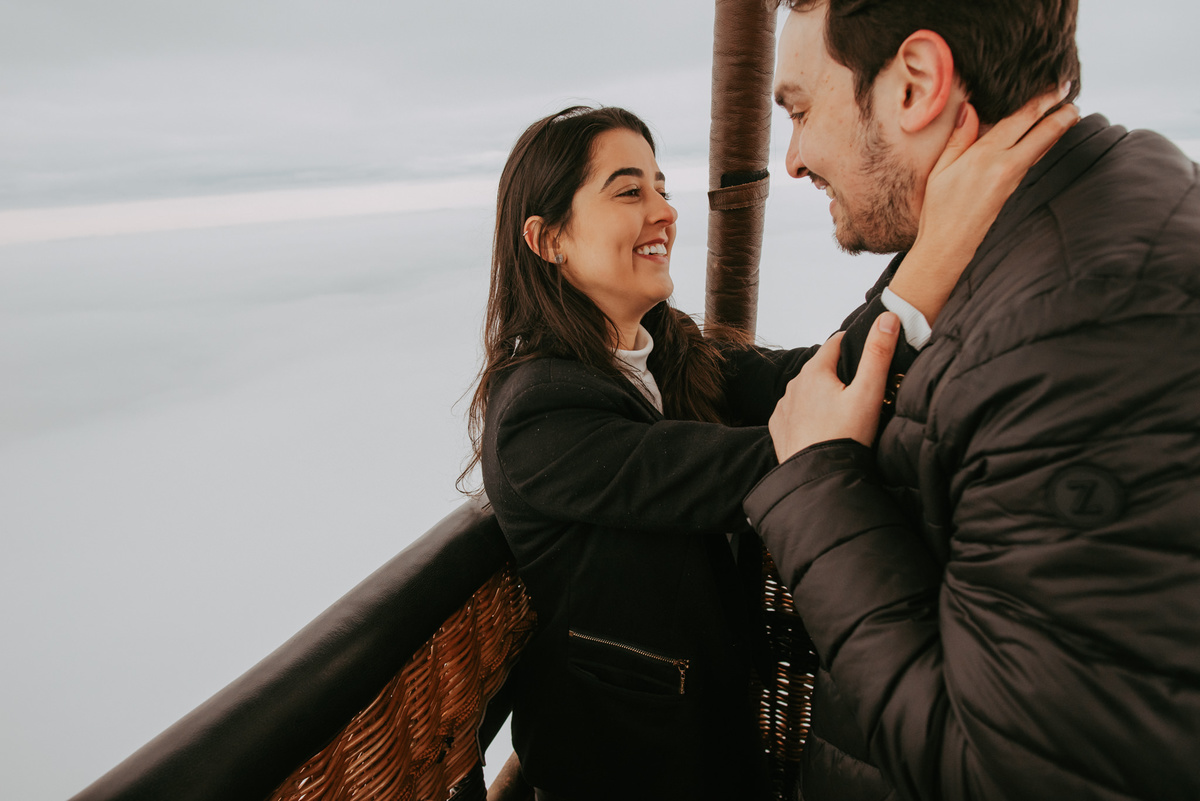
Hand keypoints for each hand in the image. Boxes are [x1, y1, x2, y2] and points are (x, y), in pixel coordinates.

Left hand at [769, 313, 901, 461]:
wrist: (818, 478)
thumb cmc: (845, 436)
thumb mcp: (868, 393)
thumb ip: (878, 354)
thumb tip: (888, 317)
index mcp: (814, 371)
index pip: (836, 343)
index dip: (854, 343)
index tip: (868, 350)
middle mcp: (794, 385)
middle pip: (821, 367)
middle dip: (839, 371)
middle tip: (861, 384)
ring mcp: (783, 407)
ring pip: (807, 390)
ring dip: (822, 393)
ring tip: (843, 408)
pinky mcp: (779, 428)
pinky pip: (795, 412)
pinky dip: (808, 413)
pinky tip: (822, 424)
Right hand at [891, 88, 1080, 322]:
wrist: (948, 247)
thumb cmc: (938, 210)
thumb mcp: (940, 170)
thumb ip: (958, 138)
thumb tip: (970, 109)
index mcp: (984, 156)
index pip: (1020, 119)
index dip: (1042, 100)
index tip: (1057, 86)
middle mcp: (1005, 166)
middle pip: (1044, 132)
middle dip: (1062, 112)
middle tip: (1071, 93)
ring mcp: (1013, 179)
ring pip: (1043, 146)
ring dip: (1057, 127)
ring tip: (1068, 111)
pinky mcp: (1014, 190)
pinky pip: (1034, 160)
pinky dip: (1044, 143)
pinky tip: (1047, 137)